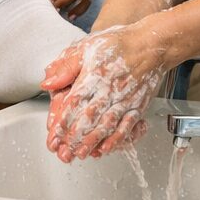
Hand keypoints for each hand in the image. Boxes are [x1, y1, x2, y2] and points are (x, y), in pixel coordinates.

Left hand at [41, 24, 168, 162]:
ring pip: (106, 125)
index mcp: (93, 76)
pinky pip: (127, 126)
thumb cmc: (117, 45)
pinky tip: (106, 148)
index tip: (52, 135)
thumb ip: (65, 67)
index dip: (62, 122)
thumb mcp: (85, 47)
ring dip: (92, 142)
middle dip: (74, 138)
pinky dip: (116, 139)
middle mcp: (110, 91)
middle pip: (89, 119)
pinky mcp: (138, 106)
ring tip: (80, 154)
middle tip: (62, 152)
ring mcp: (125, 100)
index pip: (73, 104)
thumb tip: (47, 83)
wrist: (151, 45)